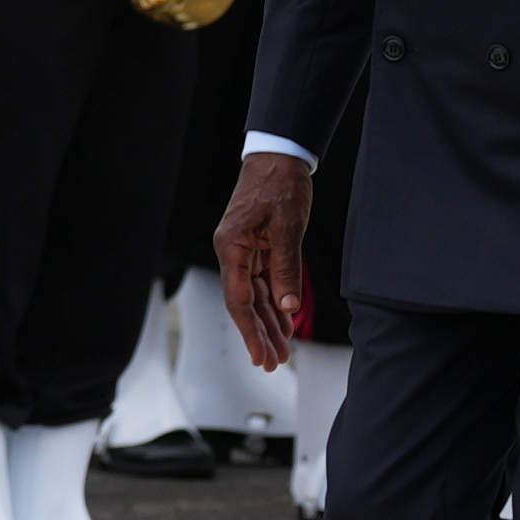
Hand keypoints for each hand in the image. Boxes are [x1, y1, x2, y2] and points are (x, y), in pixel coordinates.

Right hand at [215, 151, 312, 370]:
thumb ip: (286, 268)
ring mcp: (245, 250)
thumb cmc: (279, 185)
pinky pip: (265, 282)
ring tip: (282, 349)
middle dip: (260, 334)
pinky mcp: (258, 247)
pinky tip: (285, 320)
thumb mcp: (288, 228)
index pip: (238, 300)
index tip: (260, 356)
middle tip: (272, 362)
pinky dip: (276, 301)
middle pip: (245, 303)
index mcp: (232, 247)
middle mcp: (234, 252)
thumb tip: (288, 307)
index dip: (250, 331)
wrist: (279, 156)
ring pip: (256, 295)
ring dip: (269, 322)